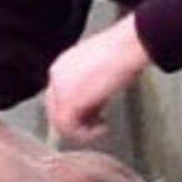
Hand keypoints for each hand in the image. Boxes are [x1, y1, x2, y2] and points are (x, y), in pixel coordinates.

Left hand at [45, 14, 150, 142]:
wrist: (125, 47)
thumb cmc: (121, 54)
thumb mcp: (99, 71)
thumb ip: (88, 87)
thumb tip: (92, 105)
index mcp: (61, 67)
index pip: (58, 97)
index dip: (77, 110)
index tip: (94, 115)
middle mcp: (56, 76)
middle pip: (56, 110)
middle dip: (77, 121)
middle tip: (97, 125)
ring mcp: (59, 89)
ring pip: (60, 122)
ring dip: (82, 130)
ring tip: (101, 127)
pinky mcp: (68, 101)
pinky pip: (69, 128)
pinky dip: (86, 134)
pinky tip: (103, 127)